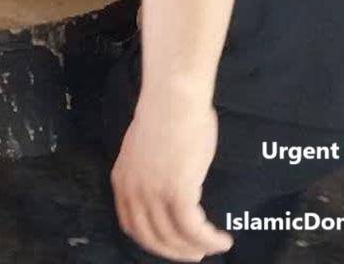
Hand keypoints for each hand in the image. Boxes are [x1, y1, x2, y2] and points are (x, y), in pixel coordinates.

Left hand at [112, 90, 232, 260]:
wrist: (174, 96)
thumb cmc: (168, 112)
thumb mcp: (147, 148)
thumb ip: (151, 171)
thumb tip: (170, 183)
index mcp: (122, 180)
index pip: (132, 225)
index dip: (153, 241)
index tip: (172, 246)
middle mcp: (133, 191)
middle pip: (151, 238)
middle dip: (175, 252)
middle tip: (195, 255)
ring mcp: (153, 193)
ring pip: (174, 238)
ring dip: (197, 248)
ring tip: (215, 247)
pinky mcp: (177, 191)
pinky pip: (193, 229)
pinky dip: (209, 240)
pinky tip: (222, 240)